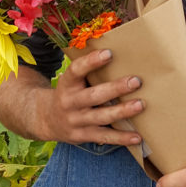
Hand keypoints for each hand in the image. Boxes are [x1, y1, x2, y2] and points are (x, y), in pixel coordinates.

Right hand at [0, 48, 144, 146]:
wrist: (45, 119)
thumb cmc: (70, 91)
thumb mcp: (72, 78)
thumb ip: (89, 69)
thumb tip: (120, 48)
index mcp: (66, 83)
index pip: (76, 70)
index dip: (91, 62)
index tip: (109, 52)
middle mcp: (70, 102)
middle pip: (94, 95)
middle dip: (116, 88)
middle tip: (136, 80)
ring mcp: (76, 121)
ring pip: (101, 117)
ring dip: (122, 111)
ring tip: (140, 104)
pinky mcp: (82, 136)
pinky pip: (104, 137)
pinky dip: (121, 138)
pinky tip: (137, 136)